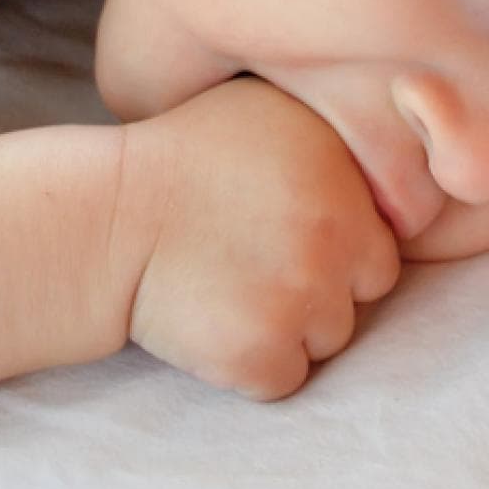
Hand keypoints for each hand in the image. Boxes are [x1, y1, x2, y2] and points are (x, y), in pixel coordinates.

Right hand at [110, 77, 401, 400]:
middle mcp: (338, 230)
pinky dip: (251, 364)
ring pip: (328, 338)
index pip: (379, 238)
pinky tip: (210, 321)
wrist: (102, 220)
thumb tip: (386, 155)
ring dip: (288, 326)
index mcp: (343, 170)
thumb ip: (331, 136)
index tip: (277, 234)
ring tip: (226, 287)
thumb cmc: (174, 161)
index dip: (332, 243)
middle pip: (365, 290)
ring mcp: (305, 295)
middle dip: (321, 287)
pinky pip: (284, 378)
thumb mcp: (261, 111)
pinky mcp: (264, 352)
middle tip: (254, 266)